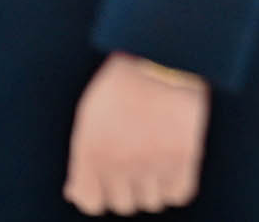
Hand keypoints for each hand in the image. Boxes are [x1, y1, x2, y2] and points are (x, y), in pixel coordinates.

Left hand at [65, 54, 209, 214]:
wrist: (163, 54)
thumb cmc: (123, 83)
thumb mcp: (89, 116)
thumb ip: (81, 159)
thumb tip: (74, 194)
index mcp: (92, 153)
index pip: (92, 202)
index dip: (101, 192)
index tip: (110, 178)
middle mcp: (120, 163)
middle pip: (123, 204)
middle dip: (127, 188)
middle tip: (136, 162)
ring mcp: (153, 162)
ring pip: (151, 202)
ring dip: (152, 187)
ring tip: (156, 161)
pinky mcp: (185, 156)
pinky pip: (179, 194)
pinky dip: (176, 186)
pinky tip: (173, 166)